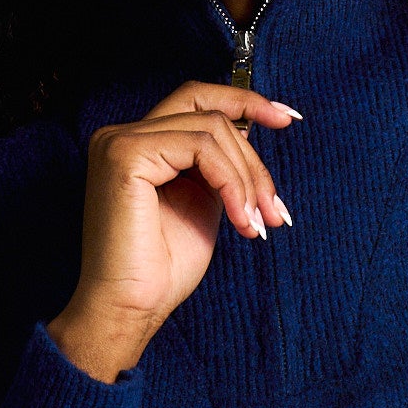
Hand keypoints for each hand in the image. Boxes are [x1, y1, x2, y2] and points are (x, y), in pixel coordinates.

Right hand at [47, 82, 298, 381]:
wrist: (131, 309)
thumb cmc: (162, 270)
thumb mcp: (202, 203)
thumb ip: (217, 166)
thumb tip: (251, 131)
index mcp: (137, 144)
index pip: (195, 99)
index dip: (243, 100)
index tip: (286, 118)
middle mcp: (121, 135)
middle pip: (209, 112)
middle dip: (253, 159)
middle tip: (274, 209)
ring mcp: (120, 141)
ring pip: (211, 130)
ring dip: (247, 178)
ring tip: (256, 223)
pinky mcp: (126, 155)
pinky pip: (200, 147)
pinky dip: (230, 182)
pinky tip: (240, 219)